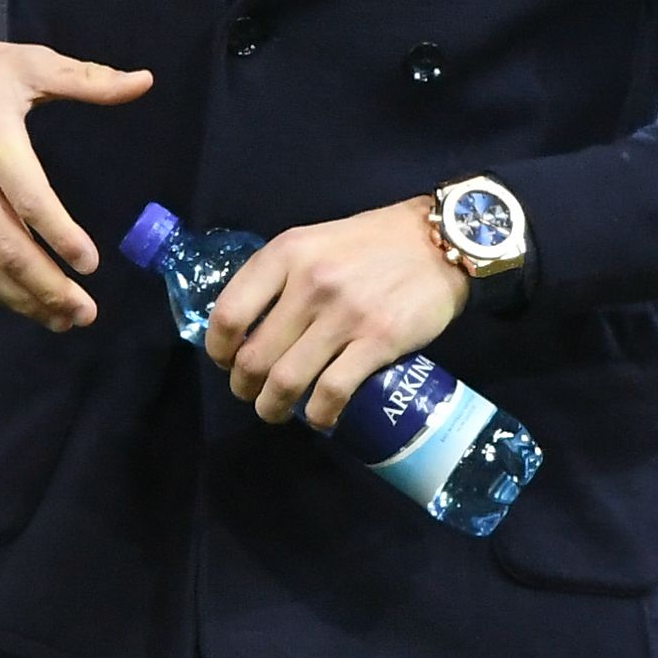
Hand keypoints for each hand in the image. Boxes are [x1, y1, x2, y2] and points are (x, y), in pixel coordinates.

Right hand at [0, 16, 152, 331]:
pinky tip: (19, 298)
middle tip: (85, 312)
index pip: (26, 195)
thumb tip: (143, 83)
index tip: (90, 263)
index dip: (59, 234)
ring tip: (60, 318)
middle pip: (3, 244)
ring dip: (20, 299)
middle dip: (47, 286)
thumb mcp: (27, 61)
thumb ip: (87, 79)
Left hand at [203, 198, 466, 428]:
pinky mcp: (378, 341)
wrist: (439, 240)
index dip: (218, 349)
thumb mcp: (313, 242)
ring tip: (275, 411)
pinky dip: (319, 414)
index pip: (228, 314)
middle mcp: (309, 284)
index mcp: (286, 254)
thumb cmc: (371, 243)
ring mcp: (344, 315)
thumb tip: (248, 324)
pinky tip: (319, 417)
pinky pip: (332, 392)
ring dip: (273, 407)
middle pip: (254, 357)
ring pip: (286, 381)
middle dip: (244, 386)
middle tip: (251, 394)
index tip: (226, 361)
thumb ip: (281, 276)